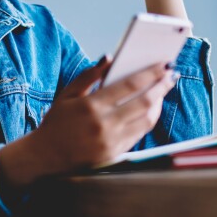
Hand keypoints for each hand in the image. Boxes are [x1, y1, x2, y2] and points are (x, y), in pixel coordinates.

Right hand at [0, 57, 177, 186]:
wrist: (45, 157)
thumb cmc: (56, 122)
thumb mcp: (66, 95)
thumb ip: (88, 75)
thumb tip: (109, 58)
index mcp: (91, 106)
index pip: (129, 86)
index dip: (149, 74)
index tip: (163, 65)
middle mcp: (104, 124)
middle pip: (143, 102)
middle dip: (161, 87)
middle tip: (172, 75)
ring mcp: (111, 141)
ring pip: (146, 120)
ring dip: (158, 104)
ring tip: (163, 91)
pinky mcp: (115, 154)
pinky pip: (139, 134)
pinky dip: (149, 120)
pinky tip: (151, 109)